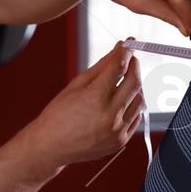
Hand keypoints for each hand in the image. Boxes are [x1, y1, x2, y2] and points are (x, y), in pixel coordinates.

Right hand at [18, 43, 143, 169]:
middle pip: (134, 82)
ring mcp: (117, 131)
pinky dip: (131, 106)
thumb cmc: (57, 116)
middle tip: (129, 60)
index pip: (119, 67)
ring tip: (121, 84)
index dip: (126, 52)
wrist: (51, 147)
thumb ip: (100, 67)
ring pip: (139, 100)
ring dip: (134, 88)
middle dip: (134, 66)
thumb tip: (118, 50)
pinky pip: (136, 117)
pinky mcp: (121, 140)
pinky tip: (119, 104)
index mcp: (94, 99)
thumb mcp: (75, 86)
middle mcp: (109, 116)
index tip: (129, 44)